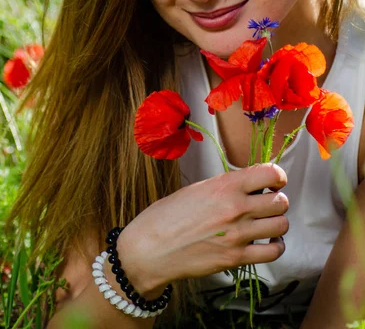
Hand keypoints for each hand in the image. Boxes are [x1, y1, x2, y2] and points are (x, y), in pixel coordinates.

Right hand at [115, 163, 287, 296]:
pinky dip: (275, 246)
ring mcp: (238, 235)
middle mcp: (236, 208)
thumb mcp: (197, 189)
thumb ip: (226, 186)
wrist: (150, 248)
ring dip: (276, 223)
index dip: (277, 176)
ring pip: (281, 225)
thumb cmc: (168, 215)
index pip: (270, 173)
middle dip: (277, 201)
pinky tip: (265, 243)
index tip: (274, 181)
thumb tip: (250, 186)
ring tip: (265, 223)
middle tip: (266, 204)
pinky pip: (274, 252)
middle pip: (280, 201)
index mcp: (225, 185)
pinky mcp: (236, 258)